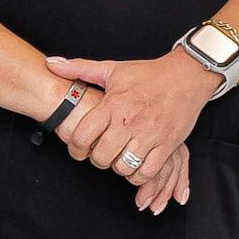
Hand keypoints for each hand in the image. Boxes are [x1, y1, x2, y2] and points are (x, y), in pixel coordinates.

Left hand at [44, 53, 217, 213]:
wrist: (187, 75)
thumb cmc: (149, 73)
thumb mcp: (112, 69)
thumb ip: (79, 68)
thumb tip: (51, 64)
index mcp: (113, 104)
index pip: (82, 136)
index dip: (75, 148)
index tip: (79, 149)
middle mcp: (129, 121)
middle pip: (101, 157)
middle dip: (97, 159)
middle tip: (101, 154)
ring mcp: (150, 134)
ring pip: (123, 167)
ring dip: (118, 168)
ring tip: (119, 159)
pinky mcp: (168, 144)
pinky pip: (147, 171)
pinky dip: (139, 174)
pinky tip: (136, 165)